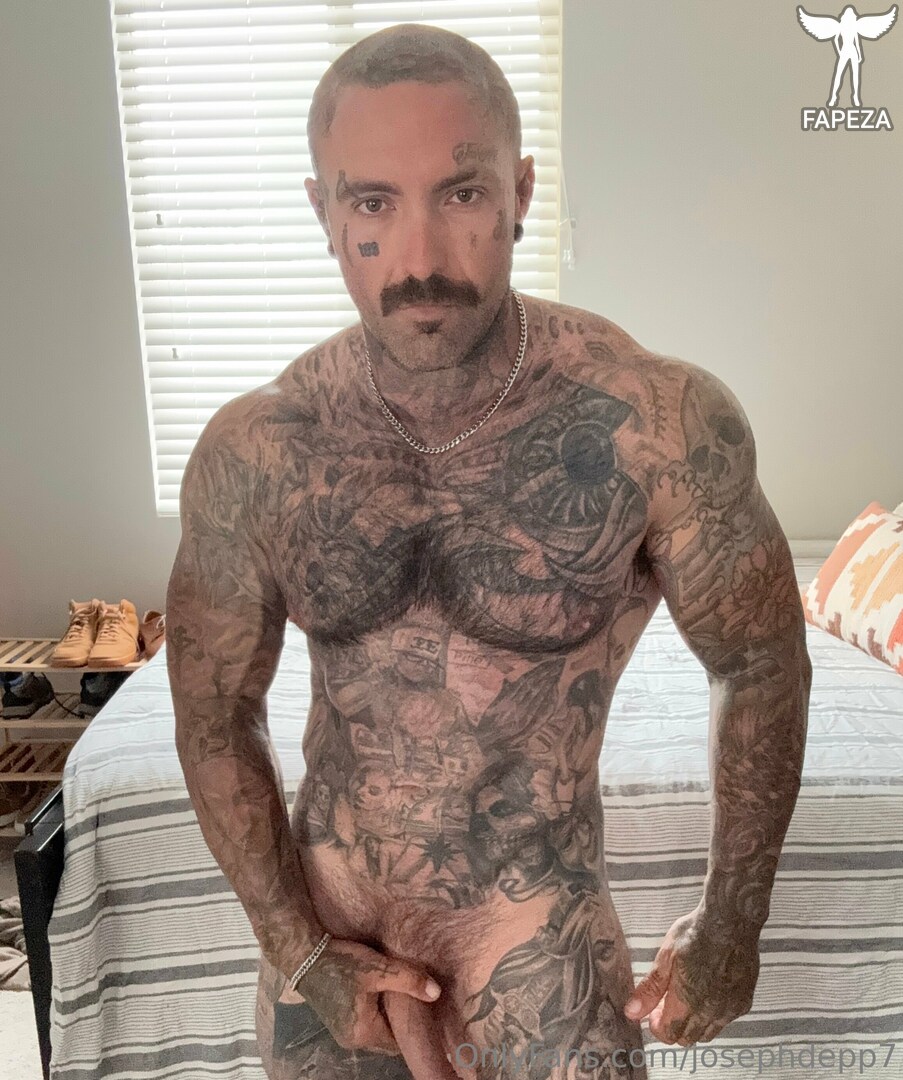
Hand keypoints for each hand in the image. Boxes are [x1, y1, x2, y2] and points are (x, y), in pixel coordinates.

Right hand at [299, 936, 442, 1055]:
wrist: (304, 954)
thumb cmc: (342, 963)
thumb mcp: (378, 968)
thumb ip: (409, 980)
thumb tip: (437, 993)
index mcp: (364, 1034)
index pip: (400, 1041)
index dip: (414, 1025)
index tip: (426, 1007)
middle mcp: (353, 1040)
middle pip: (388, 1037)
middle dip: (401, 1020)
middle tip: (417, 998)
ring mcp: (343, 1031)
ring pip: (378, 1028)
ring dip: (388, 1014)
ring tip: (402, 993)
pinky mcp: (338, 1019)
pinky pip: (366, 1021)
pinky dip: (376, 1010)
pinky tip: (383, 991)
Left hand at [623, 909, 759, 1044]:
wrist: (731, 921)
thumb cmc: (696, 934)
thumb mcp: (665, 956)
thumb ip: (650, 988)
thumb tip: (632, 1012)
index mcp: (687, 1002)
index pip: (669, 1034)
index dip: (657, 1026)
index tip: (653, 1012)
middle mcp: (711, 1012)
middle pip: (688, 1038)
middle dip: (673, 1027)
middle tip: (667, 1004)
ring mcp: (730, 1009)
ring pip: (708, 1033)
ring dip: (694, 1025)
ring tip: (687, 999)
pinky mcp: (744, 1002)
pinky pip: (725, 1021)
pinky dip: (714, 1016)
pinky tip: (708, 994)